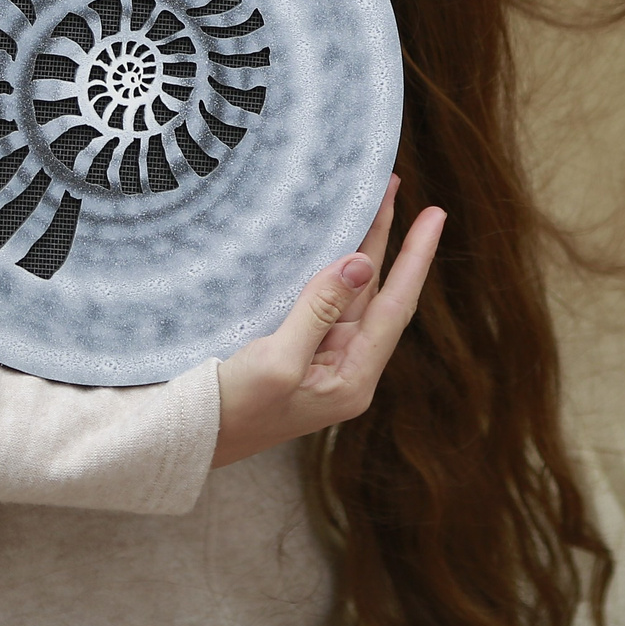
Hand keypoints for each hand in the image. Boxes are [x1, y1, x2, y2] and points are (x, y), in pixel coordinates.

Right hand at [210, 177, 444, 468]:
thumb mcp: (277, 361)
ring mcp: (322, 360)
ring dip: (360, 247)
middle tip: (391, 184)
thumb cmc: (232, 410)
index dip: (416, 257)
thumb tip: (360, 263)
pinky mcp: (296, 351)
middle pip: (376, 292)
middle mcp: (346, 368)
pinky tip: (330, 241)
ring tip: (368, 199)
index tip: (436, 214)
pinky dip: (330, 266)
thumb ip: (320, 310)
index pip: (396, 306)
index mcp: (353, 379)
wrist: (188, 441)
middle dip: (387, 239)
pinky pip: (323, 301)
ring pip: (350, 292)